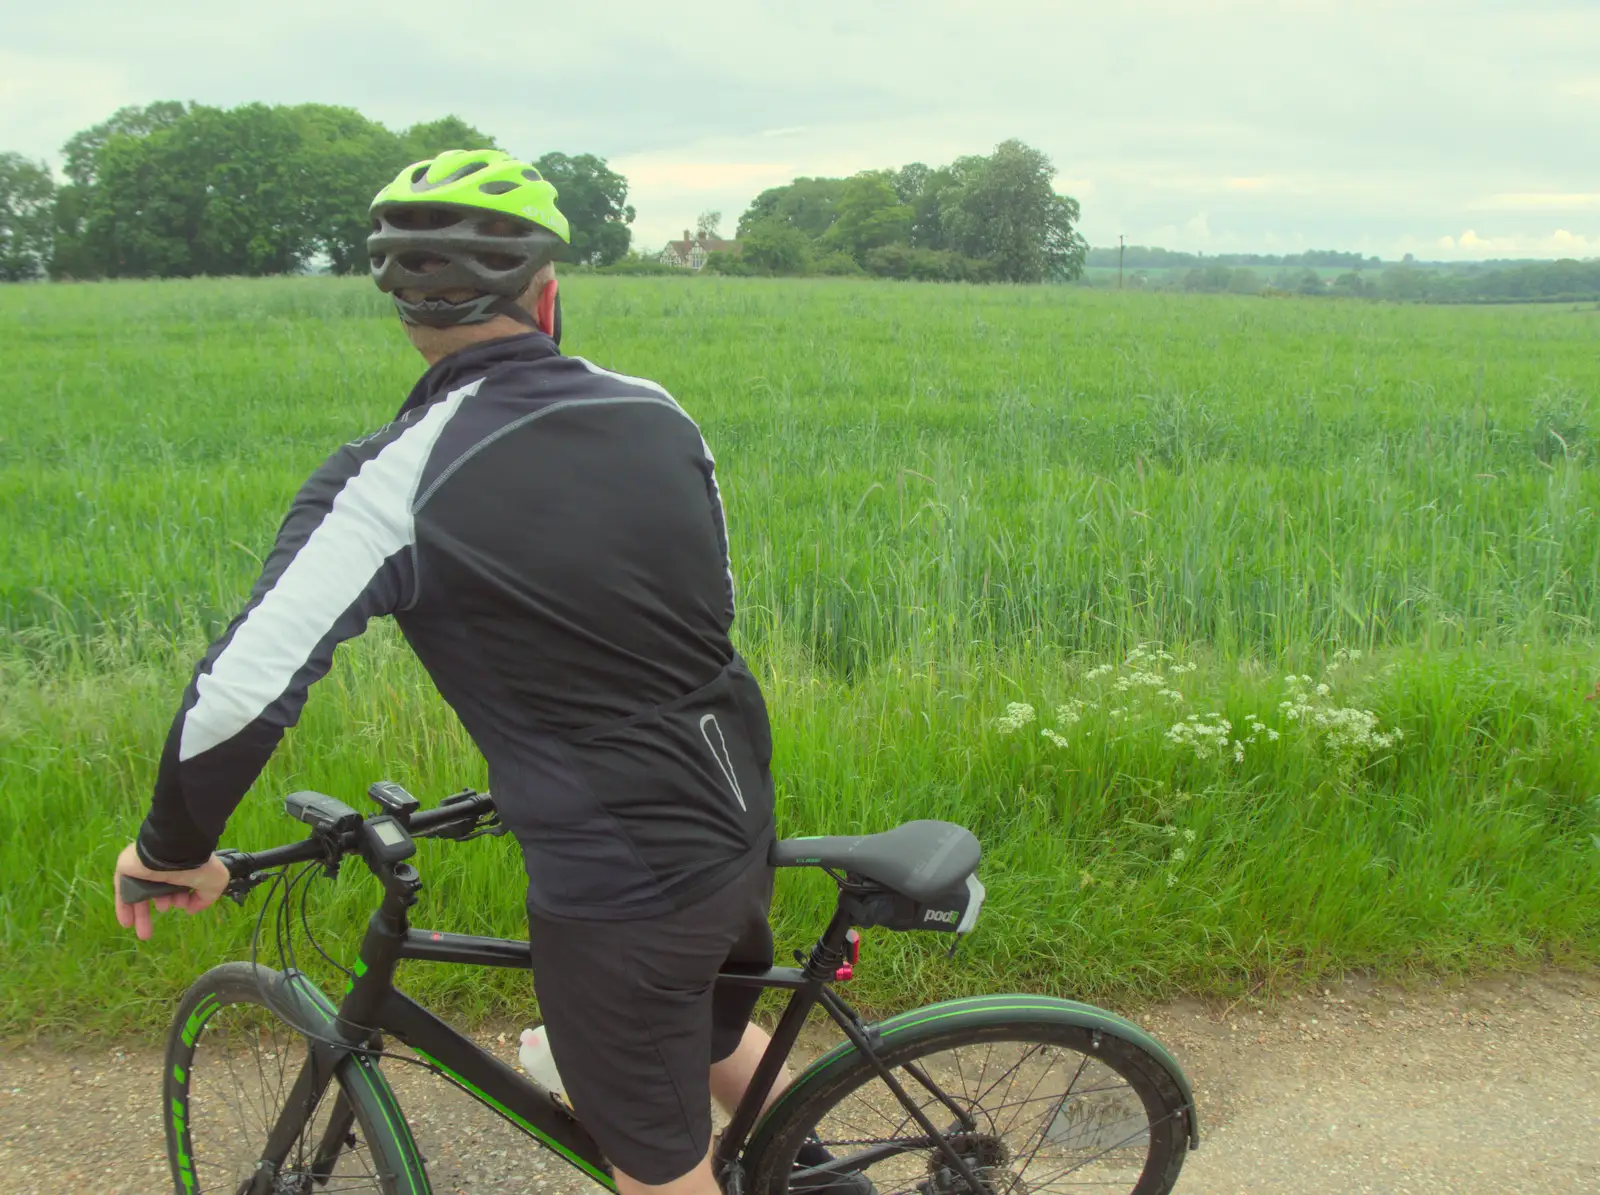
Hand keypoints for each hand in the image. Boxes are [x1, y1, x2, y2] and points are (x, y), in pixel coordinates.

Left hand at [112, 843, 229, 940]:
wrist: (175, 850)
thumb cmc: (197, 866)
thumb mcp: (214, 883)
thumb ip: (205, 898)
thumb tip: (191, 909)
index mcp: (183, 867)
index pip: (178, 885)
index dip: (181, 899)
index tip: (185, 906)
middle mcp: (163, 868)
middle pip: (158, 891)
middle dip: (161, 909)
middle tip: (158, 929)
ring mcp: (144, 868)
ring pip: (140, 894)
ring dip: (142, 915)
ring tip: (144, 934)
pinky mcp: (128, 869)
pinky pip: (124, 890)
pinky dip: (125, 907)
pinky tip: (127, 923)